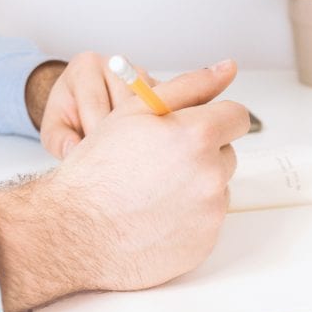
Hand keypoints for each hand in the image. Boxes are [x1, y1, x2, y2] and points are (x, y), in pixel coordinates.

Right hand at [0, 60, 248, 311]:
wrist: (74, 231)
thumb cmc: (97, 171)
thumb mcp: (135, 111)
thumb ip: (188, 86)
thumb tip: (227, 68)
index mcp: (197, 135)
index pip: (236, 117)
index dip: (213, 119)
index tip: (195, 128)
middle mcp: (210, 175)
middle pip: (226, 154)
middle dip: (201, 154)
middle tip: (159, 163)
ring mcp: (210, 213)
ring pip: (217, 189)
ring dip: (196, 187)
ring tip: (153, 192)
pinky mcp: (205, 243)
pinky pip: (207, 222)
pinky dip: (188, 218)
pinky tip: (154, 217)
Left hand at [36, 51, 154, 158]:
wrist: (83, 103)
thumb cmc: (68, 116)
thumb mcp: (53, 129)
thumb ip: (59, 140)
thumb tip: (73, 150)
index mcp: (85, 67)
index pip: (95, 103)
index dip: (95, 135)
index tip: (95, 159)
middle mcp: (115, 63)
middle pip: (125, 105)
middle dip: (120, 136)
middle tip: (115, 161)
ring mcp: (140, 73)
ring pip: (148, 108)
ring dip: (141, 134)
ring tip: (130, 154)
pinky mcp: (159, 87)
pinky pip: (164, 110)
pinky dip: (156, 130)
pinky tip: (145, 146)